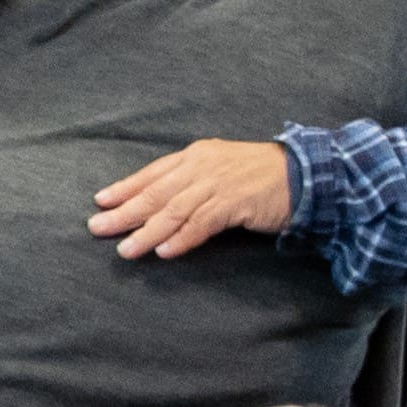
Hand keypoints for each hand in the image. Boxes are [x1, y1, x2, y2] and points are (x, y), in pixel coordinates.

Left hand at [88, 138, 297, 258]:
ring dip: (148, 232)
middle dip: (125, 212)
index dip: (125, 188)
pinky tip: (166, 251)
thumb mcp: (223, 169)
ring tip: (127, 249)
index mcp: (196, 156)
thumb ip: (196, 181)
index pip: (152, 173)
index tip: (101, 202)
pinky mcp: (236, 202)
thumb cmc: (265, 175)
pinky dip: (182, 238)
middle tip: (99, 228)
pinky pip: (202, 223)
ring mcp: (219, 183)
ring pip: (174, 210)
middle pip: (156, 193)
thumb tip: (166, 203)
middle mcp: (202, 166)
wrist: (307, 174)